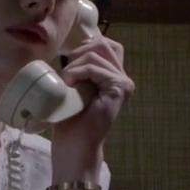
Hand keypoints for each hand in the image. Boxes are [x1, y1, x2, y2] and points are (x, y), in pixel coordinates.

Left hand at [53, 29, 133, 164]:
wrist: (75, 144)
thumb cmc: (70, 119)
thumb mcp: (74, 86)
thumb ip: (80, 69)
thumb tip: (71, 49)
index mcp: (113, 76)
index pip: (105, 45)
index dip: (84, 47)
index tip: (68, 63)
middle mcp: (122, 78)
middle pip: (102, 44)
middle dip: (79, 53)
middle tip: (67, 75)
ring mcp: (123, 83)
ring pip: (96, 54)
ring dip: (74, 66)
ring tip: (67, 84)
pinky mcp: (119, 88)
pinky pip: (94, 67)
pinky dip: (77, 72)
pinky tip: (70, 85)